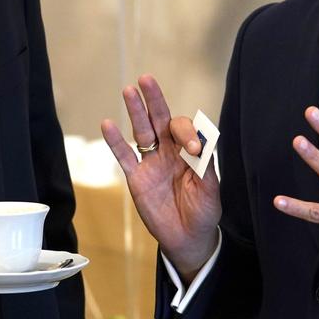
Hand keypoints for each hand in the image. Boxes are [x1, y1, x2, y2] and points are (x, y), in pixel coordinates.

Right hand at [100, 75, 220, 281]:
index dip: (188, 134)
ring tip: (128, 90)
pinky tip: (108, 124)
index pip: (185, 130)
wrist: (188, 239)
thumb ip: (205, 168)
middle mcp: (169, 152)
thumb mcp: (210, 191)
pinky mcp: (136, 178)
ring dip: (135, 112)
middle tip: (146, 79)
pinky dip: (115, 141)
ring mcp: (151, 163)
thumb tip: (200, 145)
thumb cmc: (203, 212)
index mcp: (190, 152)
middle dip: (154, 100)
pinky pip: (124, 156)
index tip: (194, 151)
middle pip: (160, 120)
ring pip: (141, 132)